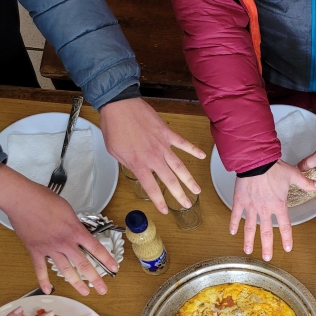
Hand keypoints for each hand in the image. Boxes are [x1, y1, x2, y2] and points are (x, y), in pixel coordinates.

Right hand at [0, 165, 117, 295]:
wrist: (21, 199)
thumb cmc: (44, 199)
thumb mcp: (68, 209)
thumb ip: (74, 224)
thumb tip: (77, 231)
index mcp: (75, 230)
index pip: (96, 248)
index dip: (106, 260)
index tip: (114, 268)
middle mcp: (65, 242)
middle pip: (83, 264)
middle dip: (95, 278)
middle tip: (103, 289)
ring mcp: (50, 248)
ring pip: (65, 269)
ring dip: (76, 282)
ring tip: (84, 292)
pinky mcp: (35, 250)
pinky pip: (40, 268)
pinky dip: (43, 280)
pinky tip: (48, 290)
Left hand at [99, 98, 205, 212]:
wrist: (119, 105)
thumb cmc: (114, 127)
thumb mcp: (115, 152)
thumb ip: (127, 163)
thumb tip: (135, 168)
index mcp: (139, 164)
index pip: (152, 188)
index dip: (159, 201)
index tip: (164, 210)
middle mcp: (153, 158)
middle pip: (170, 181)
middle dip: (179, 195)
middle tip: (186, 204)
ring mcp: (162, 145)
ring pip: (179, 166)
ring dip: (189, 179)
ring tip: (197, 190)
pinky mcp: (167, 133)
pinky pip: (183, 143)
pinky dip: (193, 150)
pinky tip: (201, 156)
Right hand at [230, 161, 315, 260]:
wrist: (256, 160)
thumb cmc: (273, 166)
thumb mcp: (293, 174)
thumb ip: (305, 183)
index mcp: (278, 205)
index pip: (285, 226)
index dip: (286, 238)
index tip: (287, 248)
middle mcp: (265, 209)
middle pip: (266, 232)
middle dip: (267, 246)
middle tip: (267, 257)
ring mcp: (251, 206)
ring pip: (250, 227)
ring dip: (249, 240)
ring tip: (248, 251)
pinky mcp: (240, 200)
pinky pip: (236, 215)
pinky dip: (233, 223)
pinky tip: (232, 232)